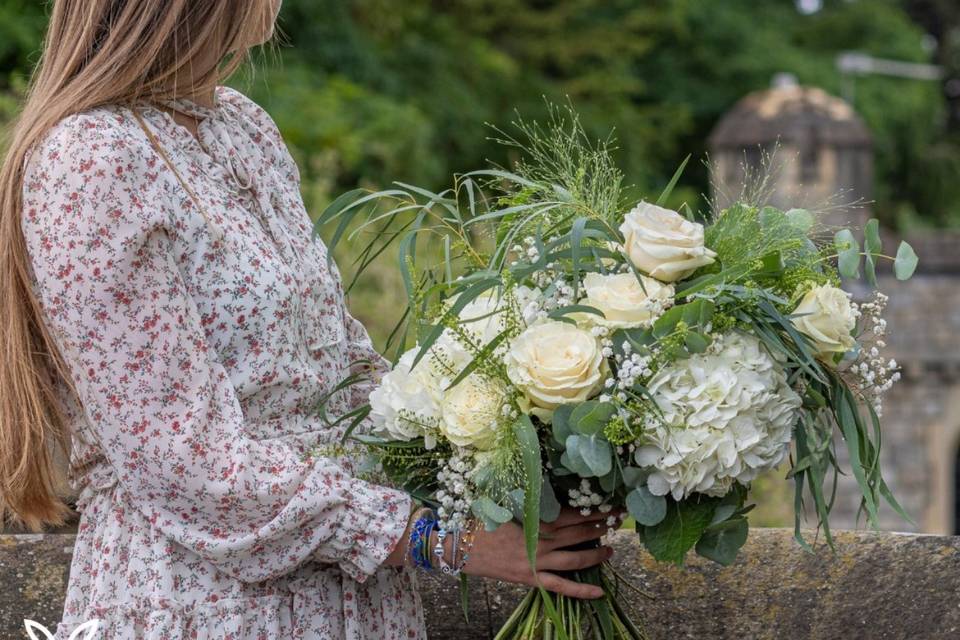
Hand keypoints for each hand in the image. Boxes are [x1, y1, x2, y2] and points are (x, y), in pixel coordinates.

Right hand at [459, 507, 621, 598]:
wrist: (460, 546)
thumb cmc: (480, 520)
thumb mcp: (503, 503)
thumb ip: (527, 500)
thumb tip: (545, 490)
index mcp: (534, 520)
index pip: (571, 515)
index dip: (590, 511)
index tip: (607, 505)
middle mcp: (539, 541)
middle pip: (577, 535)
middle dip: (599, 528)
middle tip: (617, 522)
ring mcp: (536, 562)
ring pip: (574, 560)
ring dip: (595, 555)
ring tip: (610, 551)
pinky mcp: (530, 579)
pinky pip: (560, 587)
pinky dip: (580, 591)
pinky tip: (599, 592)